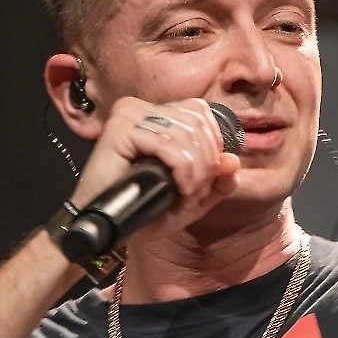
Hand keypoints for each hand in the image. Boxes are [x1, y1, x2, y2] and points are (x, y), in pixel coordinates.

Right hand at [69, 97, 240, 239]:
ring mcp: (130, 114)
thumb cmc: (142, 211)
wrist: (105, 229)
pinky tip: (178, 190)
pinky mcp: (120, 128)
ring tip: (185, 197)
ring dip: (195, 173)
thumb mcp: (190, 199)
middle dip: (206, 165)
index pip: (202, 114)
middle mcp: (143, 107)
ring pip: (186, 134)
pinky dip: (182, 171)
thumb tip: (233, 161)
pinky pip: (168, 144)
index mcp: (158, 114)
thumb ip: (217, 182)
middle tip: (194, 195)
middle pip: (198, 123)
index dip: (213, 148)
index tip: (203, 183)